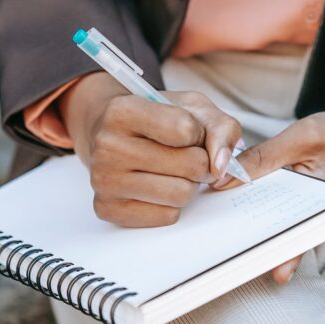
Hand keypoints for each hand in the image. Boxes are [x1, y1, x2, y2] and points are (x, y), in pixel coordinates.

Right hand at [59, 72, 241, 226]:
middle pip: (189, 166)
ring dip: (189, 185)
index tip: (188, 132)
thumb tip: (221, 166)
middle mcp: (107, 145)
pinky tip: (158, 188)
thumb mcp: (191, 107)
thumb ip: (220, 127)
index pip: (186, 130)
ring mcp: (104, 180)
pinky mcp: (107, 209)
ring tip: (174, 172)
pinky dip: (172, 204)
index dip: (198, 133)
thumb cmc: (155, 119)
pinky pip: (166, 216)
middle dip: (200, 162)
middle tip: (188, 156)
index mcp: (123, 110)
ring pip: (180, 195)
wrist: (111, 134)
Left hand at [217, 88, 324, 283]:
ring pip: (275, 226)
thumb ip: (265, 156)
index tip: (238, 252)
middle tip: (221, 248)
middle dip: (251, 239)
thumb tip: (225, 177)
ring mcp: (311, 215)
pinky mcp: (302, 208)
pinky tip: (234, 205)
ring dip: (250, 224)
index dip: (263, 243)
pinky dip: (259, 207)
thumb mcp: (304, 136)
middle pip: (279, 234)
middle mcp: (320, 218)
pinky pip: (277, 213)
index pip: (291, 234)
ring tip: (221, 232)